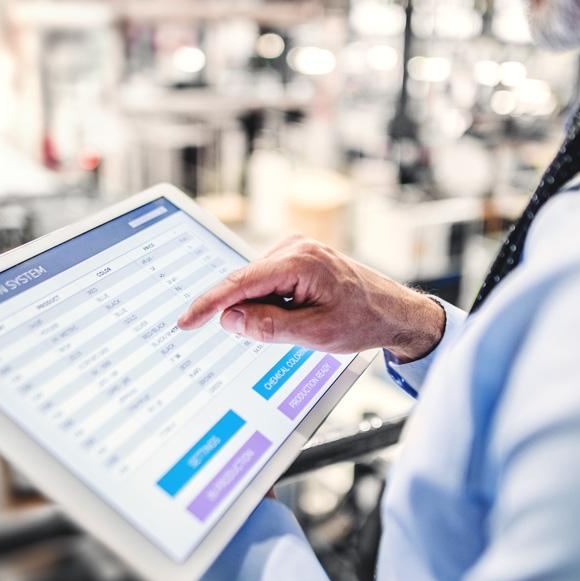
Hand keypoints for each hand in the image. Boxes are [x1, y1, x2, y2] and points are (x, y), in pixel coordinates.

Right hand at [178, 236, 445, 361]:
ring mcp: (296, 249)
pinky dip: (274, 302)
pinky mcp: (297, 257)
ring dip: (265, 309)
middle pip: (247, 284)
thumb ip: (268, 326)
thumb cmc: (363, 320)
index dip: (209, 304)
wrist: (394, 310)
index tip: (185, 322)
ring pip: (256, 286)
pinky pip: (268, 283)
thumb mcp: (315, 334)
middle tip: (290, 331)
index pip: (240, 283)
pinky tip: (301, 312)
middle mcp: (295, 246)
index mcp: (300, 261)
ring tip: (305, 320)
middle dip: (249, 313)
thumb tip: (228, 319)